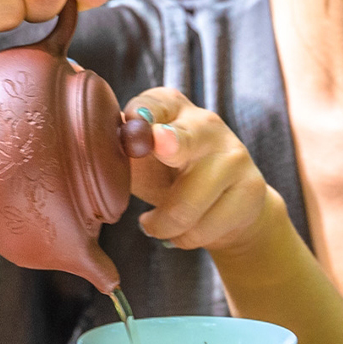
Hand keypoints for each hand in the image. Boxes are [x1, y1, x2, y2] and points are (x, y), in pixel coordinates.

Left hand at [123, 88, 279, 254]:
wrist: (229, 206)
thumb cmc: (170, 175)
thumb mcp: (141, 160)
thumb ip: (120, 151)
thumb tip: (91, 146)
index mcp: (173, 107)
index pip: (156, 104)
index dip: (142, 115)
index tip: (133, 121)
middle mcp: (206, 124)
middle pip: (185, 138)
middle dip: (172, 142)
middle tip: (161, 147)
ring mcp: (234, 155)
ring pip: (185, 206)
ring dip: (161, 226)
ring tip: (154, 223)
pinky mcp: (251, 189)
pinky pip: (202, 229)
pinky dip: (182, 239)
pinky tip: (182, 231)